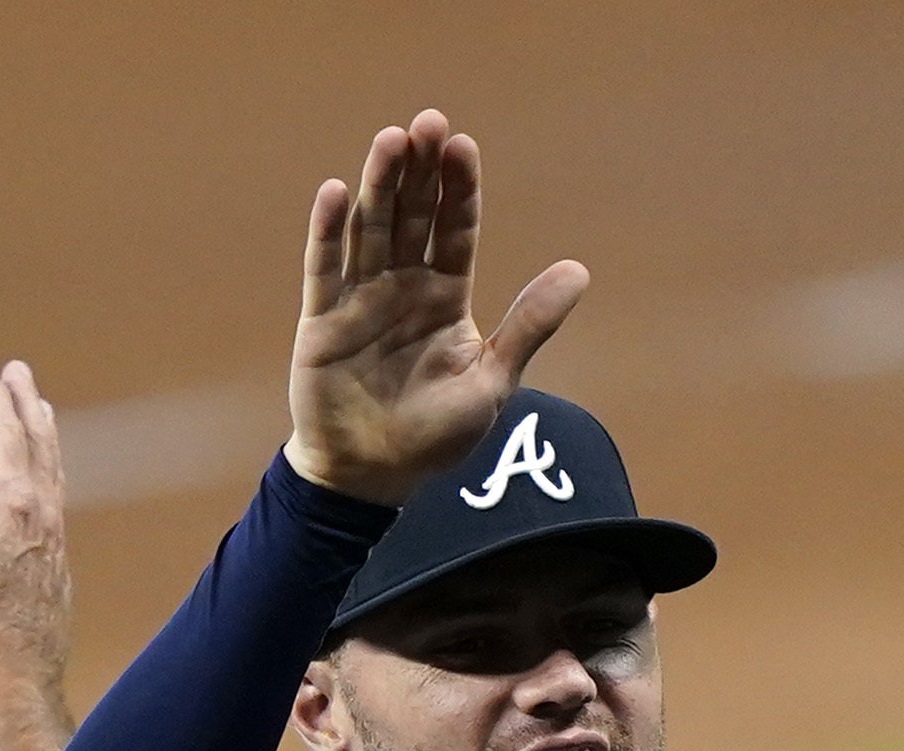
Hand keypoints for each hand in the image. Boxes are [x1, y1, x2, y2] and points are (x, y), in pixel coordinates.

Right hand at [283, 109, 587, 505]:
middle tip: (427, 122)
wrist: (374, 476)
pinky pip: (324, 269)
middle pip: (412, 215)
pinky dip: (328, 232)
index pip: (456, 229)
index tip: (462, 146)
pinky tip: (335, 192)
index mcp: (446, 296)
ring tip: (389, 141)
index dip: (459, 189)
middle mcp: (403, 287)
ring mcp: (361, 300)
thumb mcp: (493, 381)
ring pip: (370, 230)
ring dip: (378, 185)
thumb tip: (580, 270)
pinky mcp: (323, 320)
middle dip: (419, 170)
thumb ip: (530, 325)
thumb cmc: (435, 436)